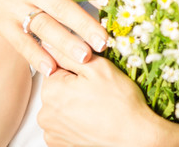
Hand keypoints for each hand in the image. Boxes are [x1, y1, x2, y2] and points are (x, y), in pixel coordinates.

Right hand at [0, 0, 107, 75]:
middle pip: (60, 7)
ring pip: (43, 27)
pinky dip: (34, 55)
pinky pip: (19, 41)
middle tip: (105, 41)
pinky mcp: (0, 22)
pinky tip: (50, 69)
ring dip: (64, 44)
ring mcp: (13, 5)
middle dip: (84, 25)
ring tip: (85, 58)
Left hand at [38, 56, 178, 146]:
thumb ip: (69, 52)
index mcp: (51, 91)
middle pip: (56, 86)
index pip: (55, 64)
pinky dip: (74, 118)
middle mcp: (44, 113)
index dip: (76, 64)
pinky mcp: (59, 144)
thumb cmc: (119, 101)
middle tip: (97, 89)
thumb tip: (50, 41)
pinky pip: (62, 122)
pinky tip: (92, 118)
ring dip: (73, 101)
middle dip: (73, 83)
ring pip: (59, 104)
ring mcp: (51, 132)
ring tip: (96, 104)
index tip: (91, 72)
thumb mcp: (97, 67)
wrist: (134, 137)